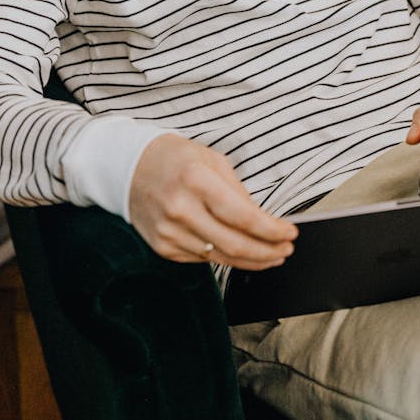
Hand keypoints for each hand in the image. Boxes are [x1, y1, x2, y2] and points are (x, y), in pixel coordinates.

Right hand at [128, 134, 296, 269]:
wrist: (128, 167)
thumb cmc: (174, 158)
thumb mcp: (211, 160)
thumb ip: (238, 192)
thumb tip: (265, 221)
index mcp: (196, 179)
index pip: (243, 216)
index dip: (272, 230)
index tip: (290, 233)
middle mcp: (180, 208)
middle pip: (235, 244)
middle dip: (268, 251)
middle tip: (286, 250)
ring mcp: (169, 231)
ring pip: (221, 257)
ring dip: (252, 260)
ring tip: (271, 255)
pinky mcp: (163, 247)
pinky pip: (202, 259)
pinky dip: (225, 257)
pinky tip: (239, 251)